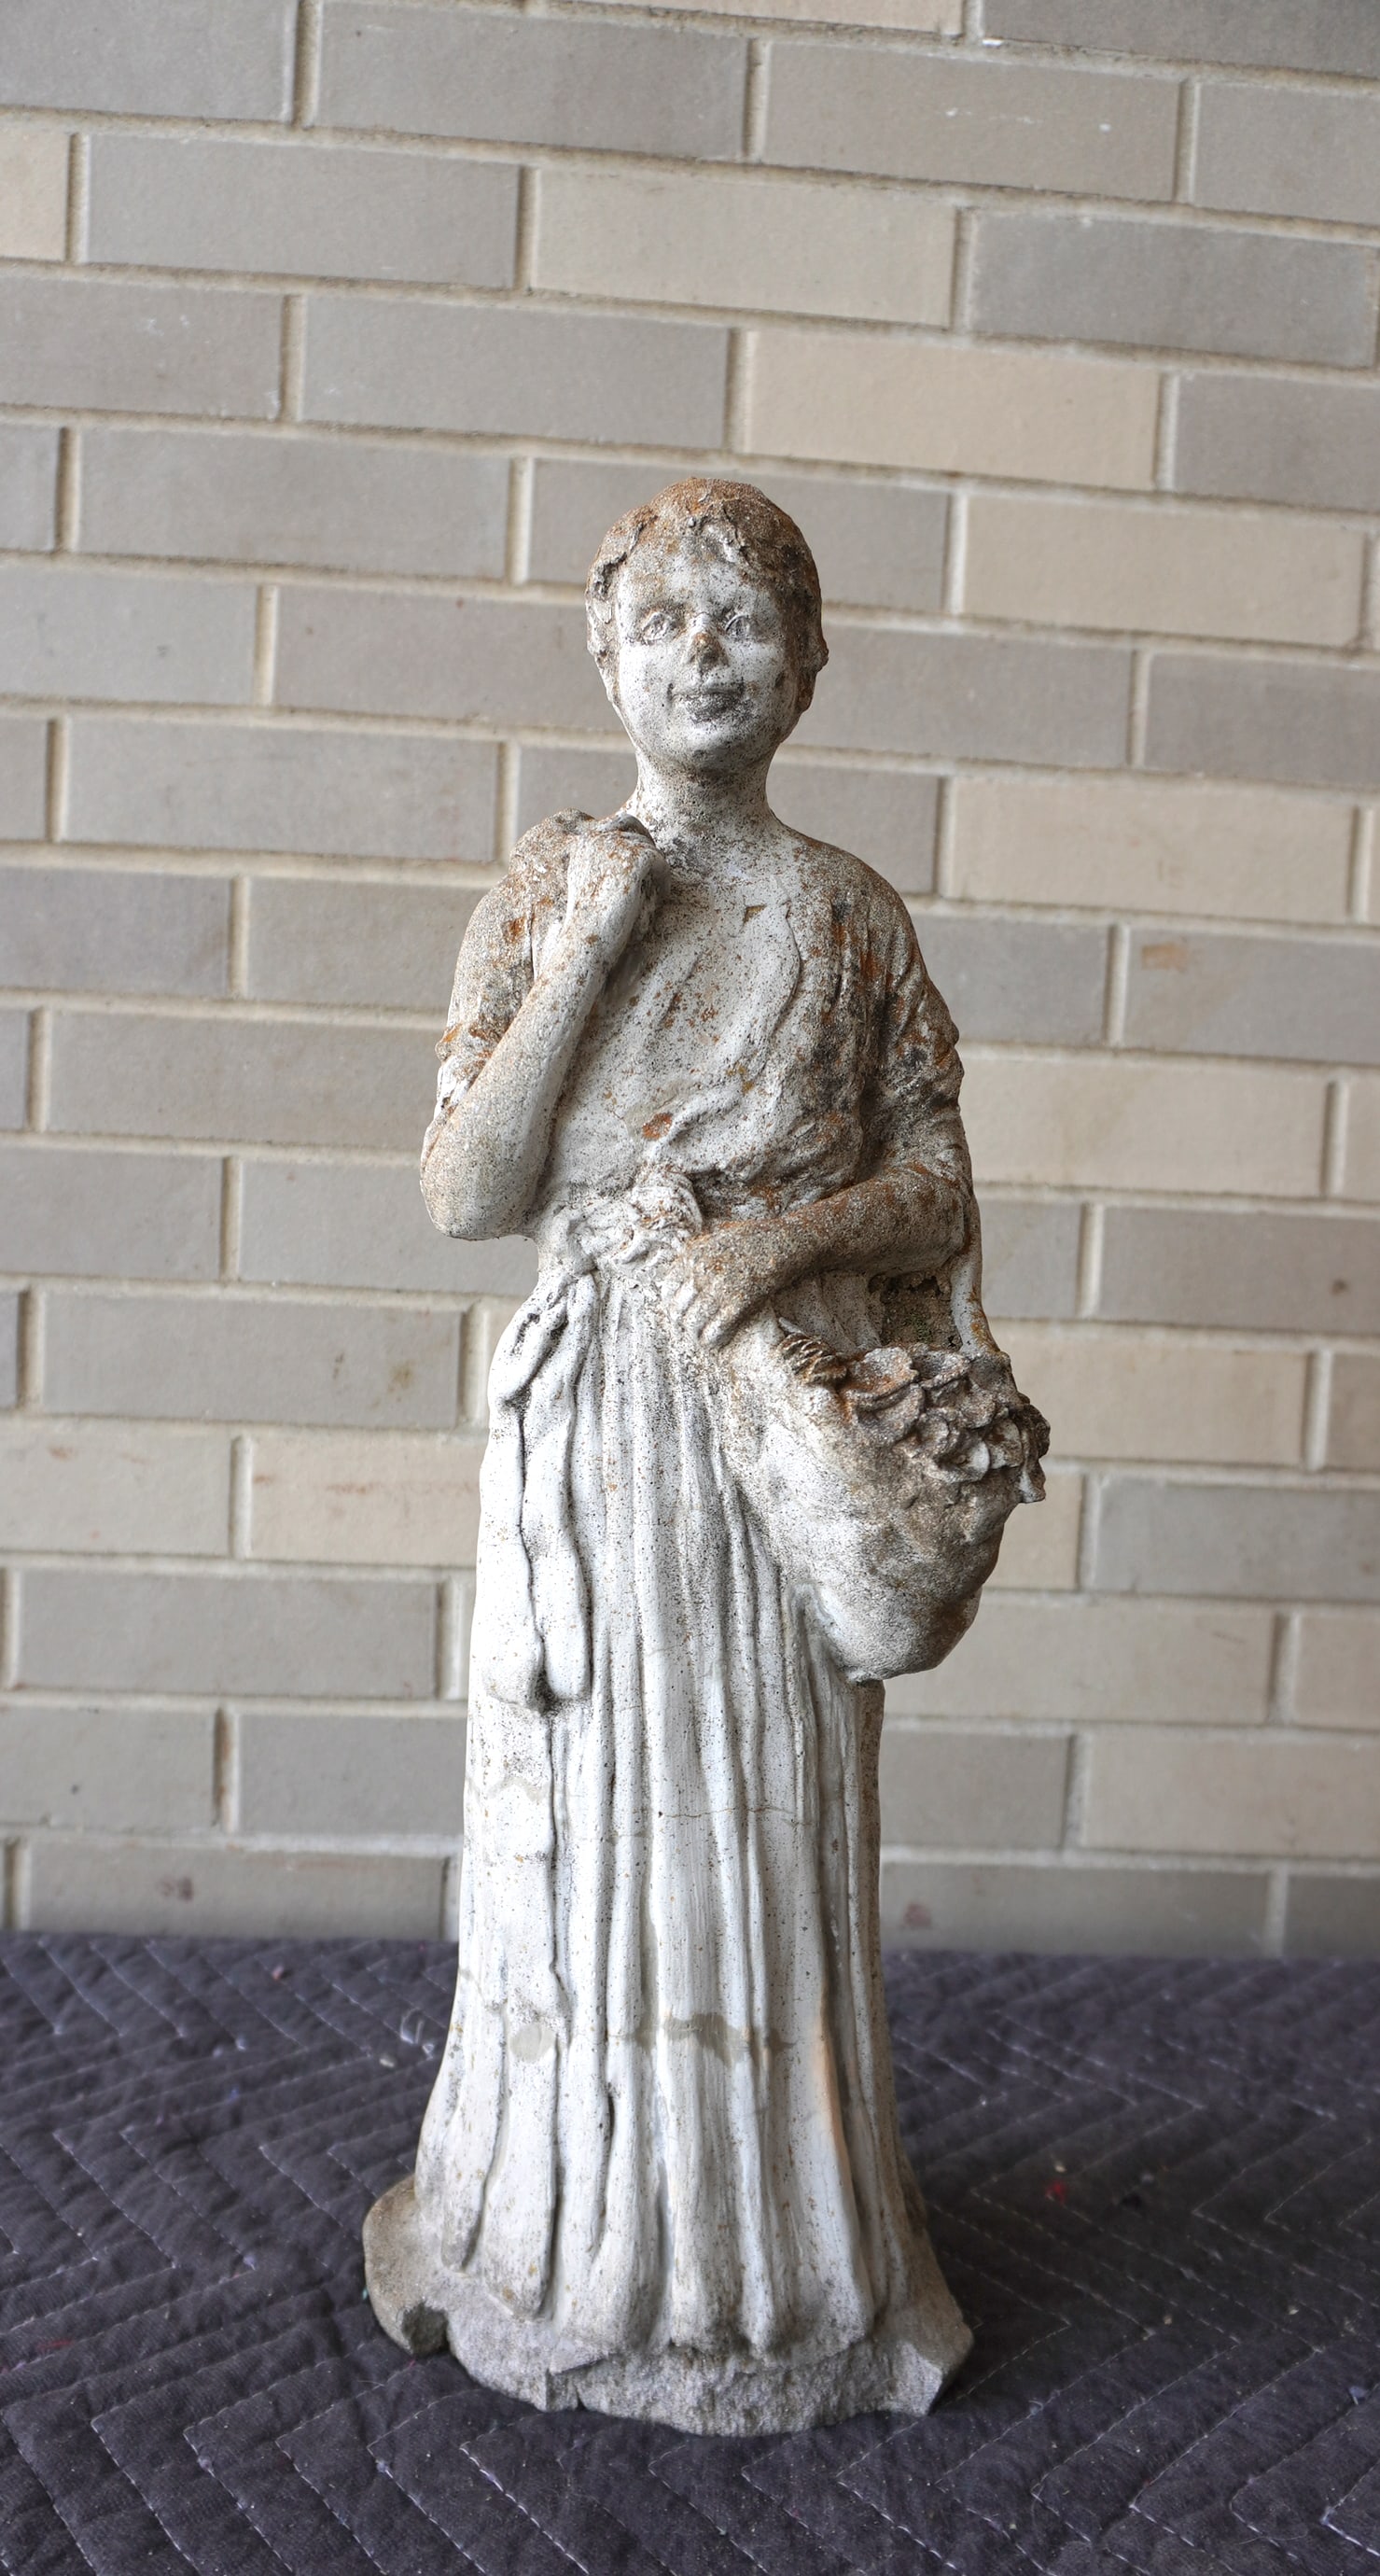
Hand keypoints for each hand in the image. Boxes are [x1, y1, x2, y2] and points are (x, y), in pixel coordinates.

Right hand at [561, 813, 657, 970]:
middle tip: (656, 863)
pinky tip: (663, 894)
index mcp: (582, 842)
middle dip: (644, 839)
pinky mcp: (635, 858)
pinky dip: (664, 876)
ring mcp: (615, 846)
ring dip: (655, 864)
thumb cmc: (585, 922)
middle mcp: (596, 837)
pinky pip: (659, 860)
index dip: (629, 835)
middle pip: (629, 823)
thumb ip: (598, 864)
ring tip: (659, 887)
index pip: (611, 824)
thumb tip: (619, 857)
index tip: (640, 854)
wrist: (587, 937)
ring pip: (646, 844)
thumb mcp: (585, 885)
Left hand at [657, 1220, 784, 1348]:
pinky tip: (716, 1343)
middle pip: (678, 1308)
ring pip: (694, 1322)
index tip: (680, 1313)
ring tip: (702, 1340)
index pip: (667, 1288)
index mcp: (693, 1254)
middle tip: (690, 1331)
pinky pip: (716, 1328)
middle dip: (682, 1324)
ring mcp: (720, 1286)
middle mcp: (702, 1270)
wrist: (786, 1241)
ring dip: (696, 1336)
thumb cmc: (754, 1239)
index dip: (672, 1304)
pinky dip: (713, 1339)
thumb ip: (698, 1256)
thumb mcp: (717, 1238)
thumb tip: (681, 1278)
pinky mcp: (739, 1301)